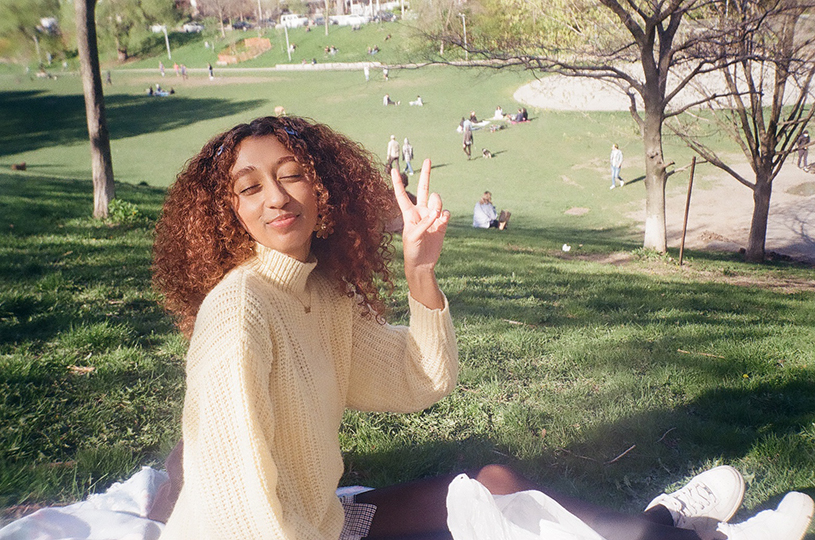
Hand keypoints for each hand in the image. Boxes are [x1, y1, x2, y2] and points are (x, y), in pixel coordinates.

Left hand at [391, 159, 448, 308]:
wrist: (422, 263)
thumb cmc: (411, 250)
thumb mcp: (413, 237)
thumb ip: (424, 223)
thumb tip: (437, 212)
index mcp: (408, 213)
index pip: (402, 195)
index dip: (398, 183)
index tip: (393, 169)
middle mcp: (420, 212)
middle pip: (424, 188)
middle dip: (426, 174)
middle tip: (428, 159)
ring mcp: (432, 216)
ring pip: (437, 201)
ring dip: (437, 206)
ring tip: (435, 218)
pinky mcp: (442, 224)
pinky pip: (446, 213)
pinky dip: (444, 216)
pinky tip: (441, 222)